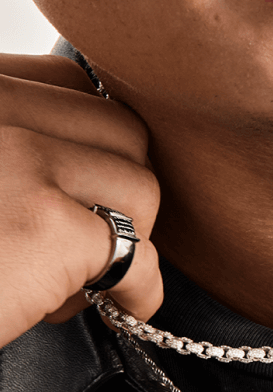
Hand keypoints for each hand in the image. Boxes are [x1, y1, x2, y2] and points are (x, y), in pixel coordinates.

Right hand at [0, 53, 161, 348]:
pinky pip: (137, 253)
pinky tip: (119, 307)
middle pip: (122, 132)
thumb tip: (88, 177)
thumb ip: (9, 153)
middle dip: (121, 191)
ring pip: (140, 190)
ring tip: (80, 279)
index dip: (92, 143)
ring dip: (126, 239)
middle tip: (89, 239)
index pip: (69, 84)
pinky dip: (139, 288)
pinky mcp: (48, 226)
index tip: (84, 187)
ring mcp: (22, 162)